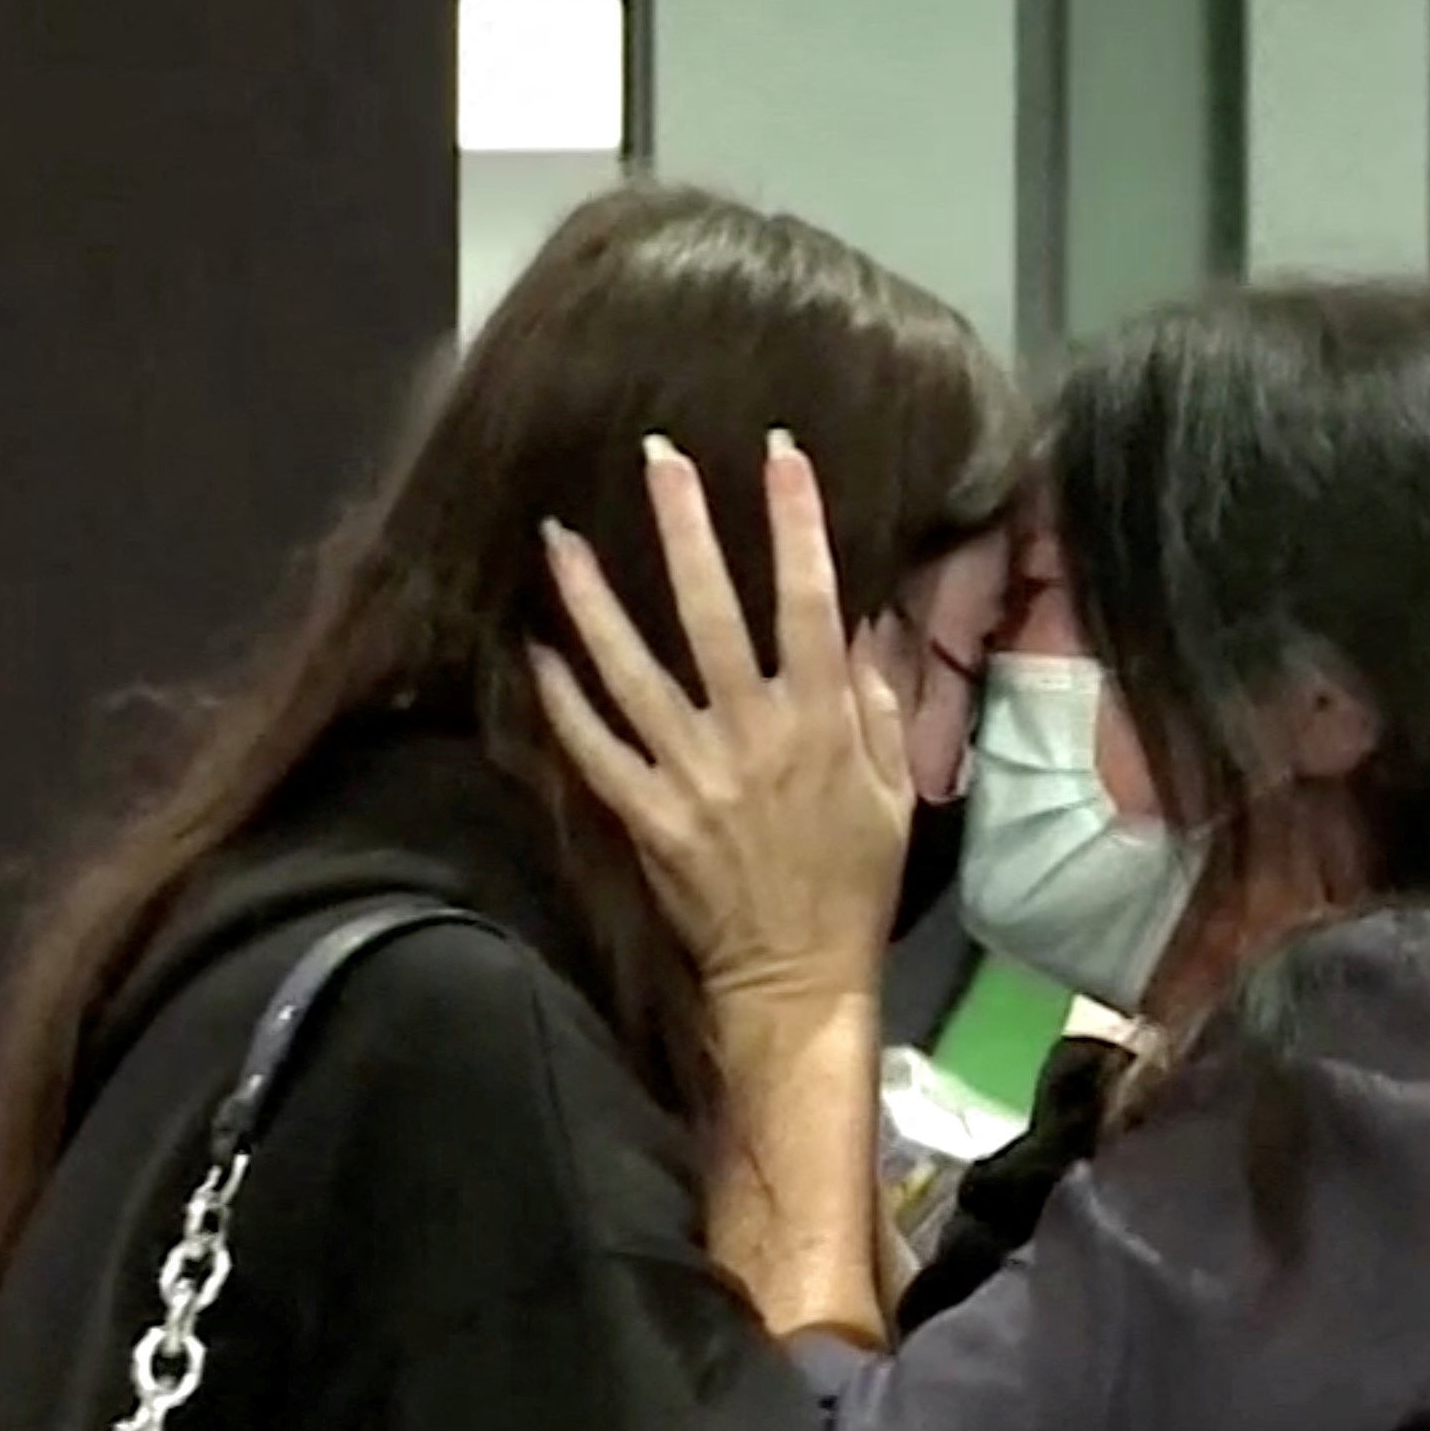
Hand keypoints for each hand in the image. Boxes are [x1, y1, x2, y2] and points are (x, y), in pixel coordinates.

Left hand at [528, 432, 909, 1013]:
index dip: (795, 523)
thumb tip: (865, 619)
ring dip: (593, 600)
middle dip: (685, 528)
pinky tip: (535, 648)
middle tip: (659, 456)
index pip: (808, 600)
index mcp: (824, 722)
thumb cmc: (852, 882)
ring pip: (633, 669)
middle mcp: (754, 735)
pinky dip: (562, 701)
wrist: (797, 977)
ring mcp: (692, 775)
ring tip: (559, 535)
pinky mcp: (647, 817)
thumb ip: (881, 701)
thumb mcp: (894, 790)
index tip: (780, 453)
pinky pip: (595, 748)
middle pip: (711, 612)